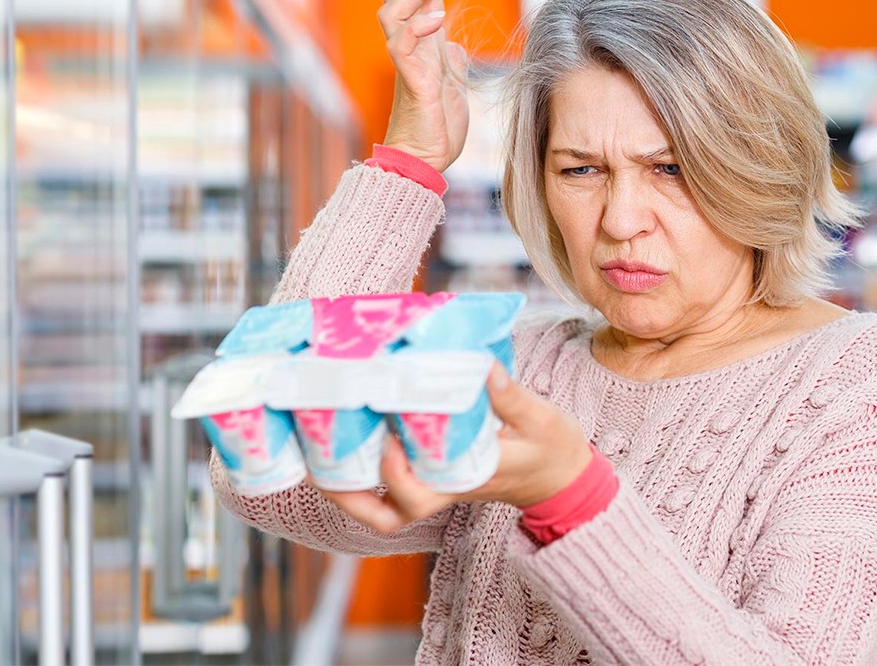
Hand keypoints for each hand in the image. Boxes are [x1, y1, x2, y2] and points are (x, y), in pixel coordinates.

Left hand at [316, 363, 592, 533]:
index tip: (384, 437)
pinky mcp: (434, 480)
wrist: (561, 477)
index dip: (394, 472)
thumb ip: (509, 395)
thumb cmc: (552, 448)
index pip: (422, 492)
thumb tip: (480, 365)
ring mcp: (438, 490)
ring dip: (347, 491)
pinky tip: (340, 451)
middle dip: (352, 489)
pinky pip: (389, 495)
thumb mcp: (541, 418)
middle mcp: (446, 491)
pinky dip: (361, 484)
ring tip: (315, 455)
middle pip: (391, 511)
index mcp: (470, 478)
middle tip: (324, 446)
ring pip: (384, 511)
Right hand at [377, 0, 469, 172]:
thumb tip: (452, 43)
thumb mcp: (452, 86)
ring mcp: (408, 64)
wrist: (424, 160)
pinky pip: (399, 46)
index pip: (411, 6)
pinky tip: (437, 20)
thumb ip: (450, 61)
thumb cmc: (436, 127)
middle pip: (393, 2)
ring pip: (390, 15)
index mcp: (422, 49)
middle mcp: (411, 51)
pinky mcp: (411, 81)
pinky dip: (415, 28)